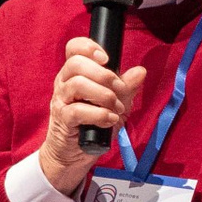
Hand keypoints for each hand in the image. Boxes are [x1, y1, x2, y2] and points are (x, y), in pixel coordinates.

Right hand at [35, 38, 148, 195]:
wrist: (76, 153)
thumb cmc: (94, 124)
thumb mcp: (116, 104)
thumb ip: (126, 88)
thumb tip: (140, 71)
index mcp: (75, 73)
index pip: (74, 49)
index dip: (89, 47)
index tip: (106, 59)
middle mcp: (64, 83)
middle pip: (76, 63)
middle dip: (104, 75)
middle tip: (119, 90)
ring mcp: (61, 101)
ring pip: (77, 84)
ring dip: (104, 95)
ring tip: (116, 108)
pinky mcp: (62, 120)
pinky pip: (78, 110)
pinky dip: (99, 114)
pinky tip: (109, 119)